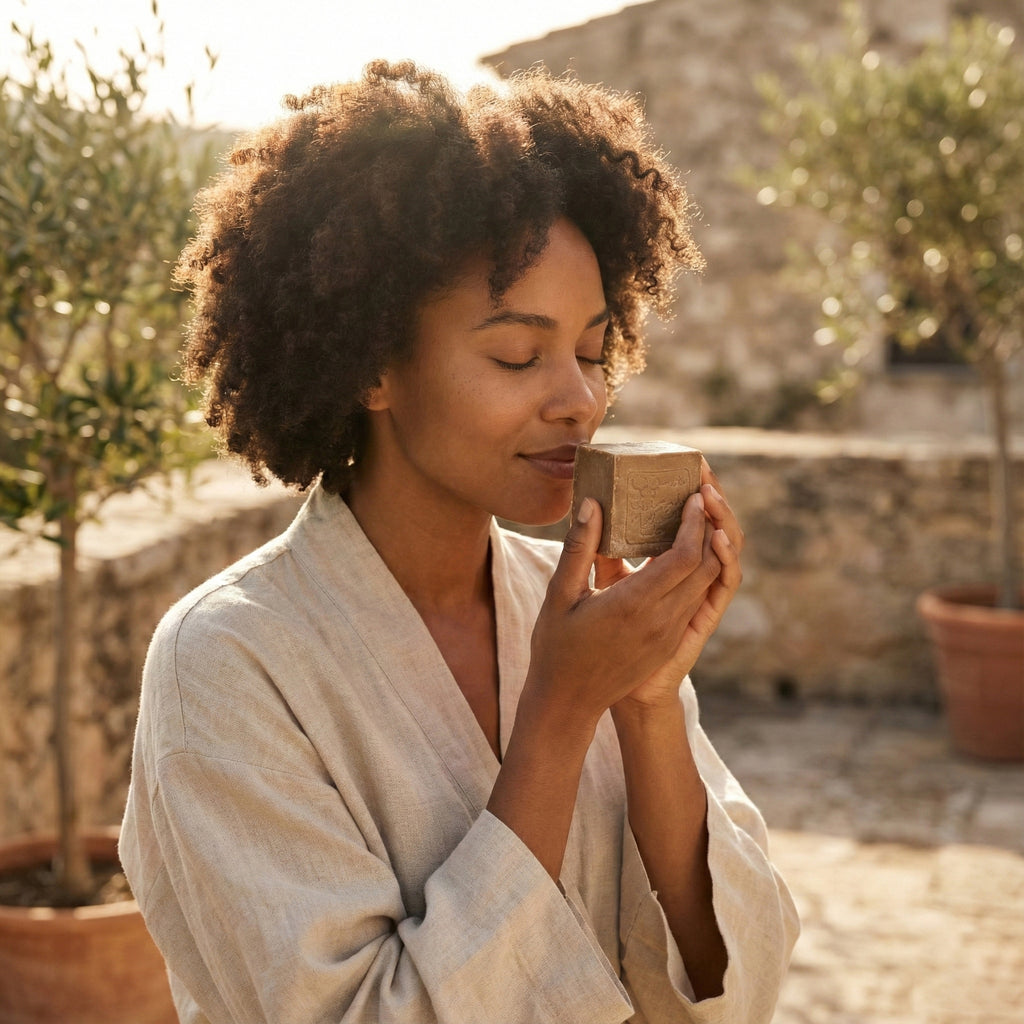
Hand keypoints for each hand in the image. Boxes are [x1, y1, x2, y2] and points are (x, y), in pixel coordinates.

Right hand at [524, 469, 724, 725]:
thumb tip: (592, 504)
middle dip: (711, 528)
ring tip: (698, 518)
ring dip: (708, 550)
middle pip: (706, 567)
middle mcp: (661, 621)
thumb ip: (579, 548)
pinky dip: (697, 572)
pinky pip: (694, 600)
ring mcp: (669, 634)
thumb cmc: (557, 646)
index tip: (693, 495)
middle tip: (703, 496)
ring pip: (705, 584)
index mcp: (634, 605)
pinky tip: (681, 554)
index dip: (695, 523)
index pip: (684, 557)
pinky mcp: (670, 643)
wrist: (569, 702)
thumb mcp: (560, 594)